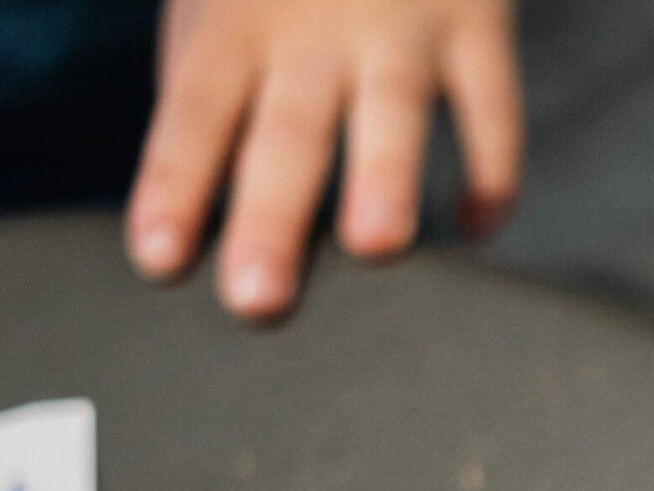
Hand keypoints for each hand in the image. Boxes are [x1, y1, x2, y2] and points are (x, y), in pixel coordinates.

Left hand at [127, 0, 519, 319]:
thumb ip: (209, 82)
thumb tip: (198, 207)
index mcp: (234, 21)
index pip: (195, 112)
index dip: (176, 184)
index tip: (159, 261)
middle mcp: (313, 26)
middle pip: (289, 132)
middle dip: (272, 216)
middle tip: (257, 300)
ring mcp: (401, 24)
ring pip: (394, 110)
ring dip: (385, 177)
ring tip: (376, 246)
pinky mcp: (476, 20)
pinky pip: (494, 106)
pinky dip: (494, 171)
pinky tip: (477, 228)